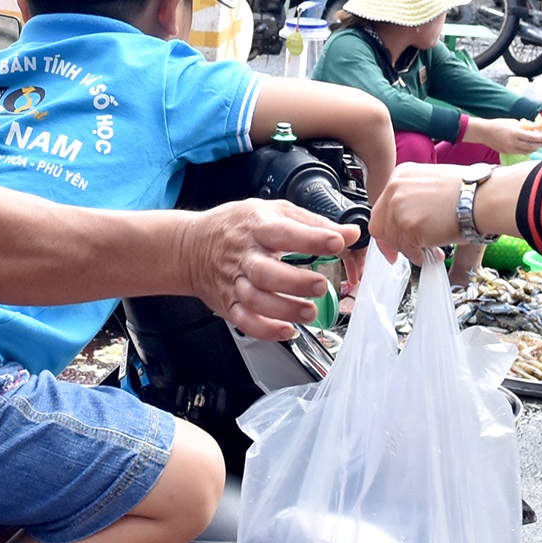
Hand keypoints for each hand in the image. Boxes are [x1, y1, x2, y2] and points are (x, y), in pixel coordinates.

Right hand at [180, 200, 355, 340]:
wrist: (191, 247)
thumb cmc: (237, 226)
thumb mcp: (274, 211)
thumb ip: (313, 223)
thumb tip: (350, 232)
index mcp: (257, 227)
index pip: (285, 232)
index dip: (312, 238)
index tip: (337, 242)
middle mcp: (244, 256)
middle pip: (266, 272)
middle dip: (296, 281)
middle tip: (321, 285)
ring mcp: (235, 282)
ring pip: (256, 300)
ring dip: (284, 309)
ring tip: (309, 312)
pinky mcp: (229, 304)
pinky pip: (245, 321)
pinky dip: (265, 330)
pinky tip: (287, 331)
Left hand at [373, 162, 529, 261]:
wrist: (481, 197)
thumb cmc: (468, 191)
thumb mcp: (432, 182)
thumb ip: (414, 197)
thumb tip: (408, 219)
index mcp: (400, 175)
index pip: (382, 206)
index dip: (388, 226)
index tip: (393, 238)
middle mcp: (394, 189)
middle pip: (379, 225)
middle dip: (391, 243)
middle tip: (401, 254)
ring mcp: (399, 208)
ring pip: (393, 240)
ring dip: (410, 250)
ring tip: (430, 250)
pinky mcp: (407, 227)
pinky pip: (407, 249)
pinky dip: (418, 255)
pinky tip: (434, 252)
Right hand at [468, 116, 541, 155]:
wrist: (484, 132)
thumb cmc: (498, 124)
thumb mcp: (512, 122)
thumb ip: (523, 126)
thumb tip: (533, 129)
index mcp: (514, 133)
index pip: (532, 137)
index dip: (541, 138)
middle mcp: (513, 143)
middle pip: (531, 146)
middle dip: (540, 144)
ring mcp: (510, 149)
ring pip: (527, 151)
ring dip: (535, 148)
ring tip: (540, 144)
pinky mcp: (507, 153)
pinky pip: (521, 153)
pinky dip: (527, 150)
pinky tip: (530, 147)